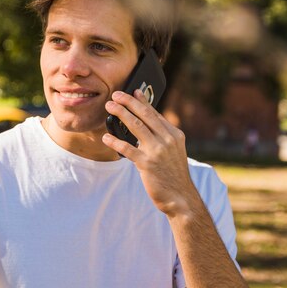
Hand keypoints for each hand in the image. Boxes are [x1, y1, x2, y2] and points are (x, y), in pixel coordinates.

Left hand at [103, 89, 199, 216]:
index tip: (133, 91)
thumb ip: (162, 136)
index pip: (155, 113)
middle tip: (116, 95)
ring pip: (136, 126)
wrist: (180, 197)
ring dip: (121, 114)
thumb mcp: (174, 151)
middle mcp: (167, 139)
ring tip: (110, 107)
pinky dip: (115, 141)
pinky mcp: (147, 163)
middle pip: (145, 115)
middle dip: (129, 102)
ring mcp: (157, 151)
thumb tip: (144, 122)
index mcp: (174, 134)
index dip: (143, 101)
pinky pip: (127, 148)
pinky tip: (106, 136)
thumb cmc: (173, 174)